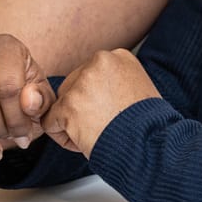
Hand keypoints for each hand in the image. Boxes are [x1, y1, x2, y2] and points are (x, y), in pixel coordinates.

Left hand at [42, 48, 160, 157]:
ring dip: (73, 123)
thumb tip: (97, 93)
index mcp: (117, 56)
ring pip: (62, 104)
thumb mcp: (139, 89)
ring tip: (98, 134)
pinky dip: (63, 136)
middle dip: (81, 109)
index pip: (90, 75)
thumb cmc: (149, 126)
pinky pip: (51, 122)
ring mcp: (82, 82)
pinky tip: (84, 141)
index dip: (97, 99)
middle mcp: (99, 62)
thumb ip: (115, 83)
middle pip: (72, 86)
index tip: (111, 112)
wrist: (151, 144)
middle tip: (102, 125)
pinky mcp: (69, 104)